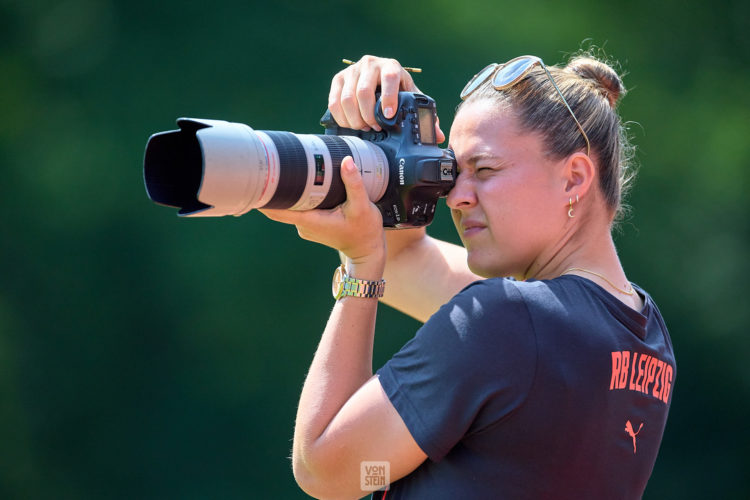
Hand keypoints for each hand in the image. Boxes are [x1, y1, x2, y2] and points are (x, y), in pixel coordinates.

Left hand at [260, 157, 385, 276]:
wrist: (367, 250)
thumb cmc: (365, 230)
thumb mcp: (363, 206)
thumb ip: (354, 183)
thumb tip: (346, 161)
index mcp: (311, 221)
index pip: (278, 210)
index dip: (264, 197)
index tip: (256, 181)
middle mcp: (304, 225)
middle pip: (279, 206)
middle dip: (273, 187)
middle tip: (269, 164)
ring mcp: (306, 226)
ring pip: (289, 206)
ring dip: (287, 191)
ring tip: (285, 169)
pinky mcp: (310, 225)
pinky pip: (298, 209)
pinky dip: (298, 197)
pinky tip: (302, 184)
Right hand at [329, 55, 445, 142]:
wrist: (378, 80)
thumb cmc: (397, 92)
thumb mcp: (409, 99)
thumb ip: (423, 115)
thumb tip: (438, 135)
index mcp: (392, 66)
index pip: (390, 78)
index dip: (389, 98)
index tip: (389, 116)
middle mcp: (371, 64)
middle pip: (364, 91)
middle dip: (368, 115)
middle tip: (374, 128)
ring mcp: (352, 70)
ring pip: (346, 98)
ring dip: (354, 119)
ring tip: (363, 128)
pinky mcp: (338, 79)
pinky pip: (334, 101)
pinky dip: (341, 117)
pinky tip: (351, 124)